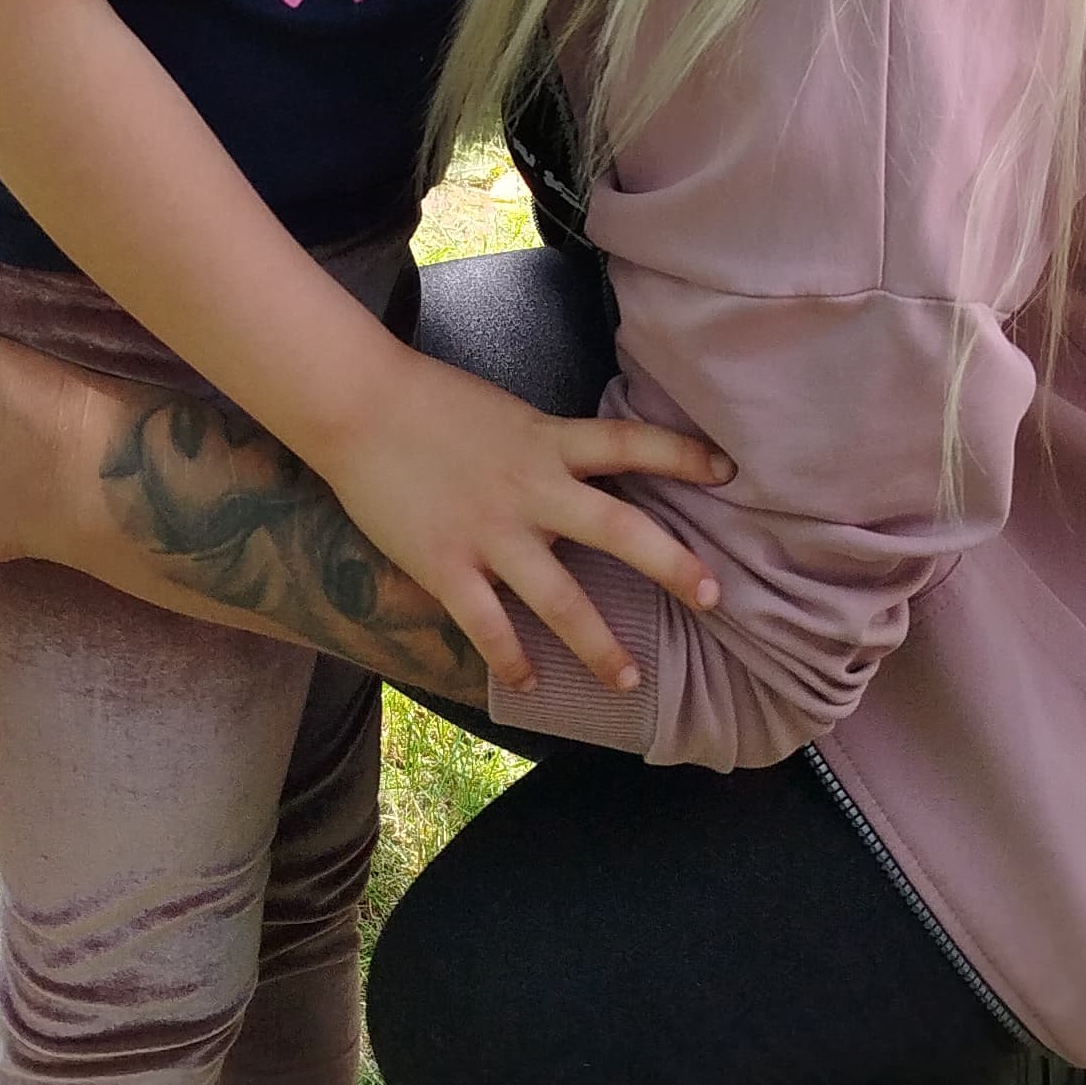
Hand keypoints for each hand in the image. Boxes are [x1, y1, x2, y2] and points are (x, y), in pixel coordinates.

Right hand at [315, 354, 727, 697]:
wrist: (357, 404)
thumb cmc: (429, 402)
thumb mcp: (508, 414)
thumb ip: (548, 448)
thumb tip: (583, 476)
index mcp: (547, 442)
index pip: (631, 443)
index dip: (683, 454)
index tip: (728, 471)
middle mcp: (532, 489)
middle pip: (619, 529)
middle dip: (671, 565)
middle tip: (712, 596)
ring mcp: (491, 532)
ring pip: (560, 599)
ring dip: (598, 645)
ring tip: (628, 680)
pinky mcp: (447, 565)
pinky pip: (488, 625)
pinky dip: (511, 659)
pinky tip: (529, 682)